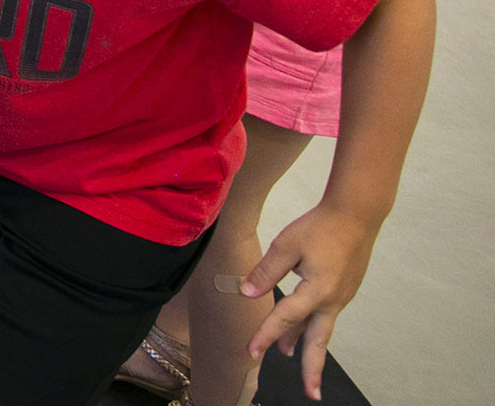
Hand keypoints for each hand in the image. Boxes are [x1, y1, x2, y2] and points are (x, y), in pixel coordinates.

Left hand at [242, 201, 379, 398]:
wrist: (356, 215)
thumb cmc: (320, 227)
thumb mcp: (286, 245)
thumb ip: (266, 271)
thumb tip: (247, 293)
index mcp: (318, 291)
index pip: (285, 319)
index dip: (265, 335)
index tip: (250, 351)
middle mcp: (333, 300)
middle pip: (319, 342)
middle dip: (312, 369)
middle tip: (311, 394)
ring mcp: (341, 296)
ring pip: (320, 327)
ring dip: (306, 343)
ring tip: (289, 355)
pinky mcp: (344, 290)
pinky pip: (324, 314)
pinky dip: (312, 324)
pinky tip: (301, 326)